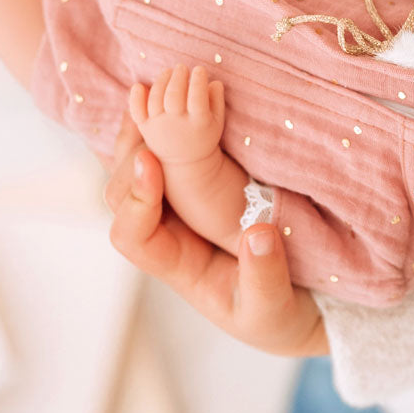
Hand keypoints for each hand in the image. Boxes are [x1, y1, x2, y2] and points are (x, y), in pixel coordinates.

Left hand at [105, 113, 327, 356]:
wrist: (290, 308)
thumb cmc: (273, 317)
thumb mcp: (272, 308)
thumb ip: (265, 277)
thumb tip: (259, 234)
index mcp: (175, 266)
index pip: (134, 236)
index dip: (135, 199)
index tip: (152, 162)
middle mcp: (167, 233)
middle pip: (123, 194)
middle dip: (129, 156)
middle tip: (144, 115)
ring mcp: (179, 209)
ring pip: (138, 170)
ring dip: (138, 135)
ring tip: (144, 95)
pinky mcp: (197, 189)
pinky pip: (164, 158)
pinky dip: (158, 131)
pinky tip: (161, 99)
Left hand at [128, 64, 223, 165]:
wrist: (185, 163)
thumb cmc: (204, 134)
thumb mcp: (217, 121)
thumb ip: (217, 100)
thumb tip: (214, 81)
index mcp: (198, 123)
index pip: (197, 98)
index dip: (198, 81)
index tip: (200, 69)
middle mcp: (176, 125)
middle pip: (174, 96)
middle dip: (178, 77)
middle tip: (182, 68)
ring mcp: (158, 126)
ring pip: (156, 99)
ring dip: (162, 81)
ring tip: (169, 72)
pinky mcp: (144, 127)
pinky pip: (136, 111)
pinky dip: (135, 97)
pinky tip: (139, 85)